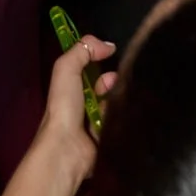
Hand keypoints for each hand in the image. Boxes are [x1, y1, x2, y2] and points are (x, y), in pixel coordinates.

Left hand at [37, 35, 116, 178]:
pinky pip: (122, 120)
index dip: (99, 61)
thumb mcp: (66, 69)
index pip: (88, 71)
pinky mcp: (108, 138)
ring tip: (123, 95)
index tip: (110, 55)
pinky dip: (126, 114)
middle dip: (113, 78)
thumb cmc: (64, 107)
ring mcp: (95, 124)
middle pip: (104, 86)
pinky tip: (130, 108)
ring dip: (121, 96)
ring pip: (116, 102)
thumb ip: (83, 50)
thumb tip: (110, 46)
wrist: (68, 149)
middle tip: (116, 80)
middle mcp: (81, 107)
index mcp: (70, 91)